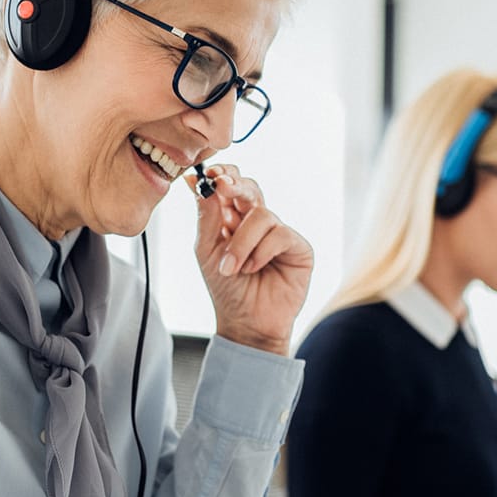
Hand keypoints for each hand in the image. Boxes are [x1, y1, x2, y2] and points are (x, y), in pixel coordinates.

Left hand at [188, 165, 312, 354]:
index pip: (231, 185)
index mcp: (234, 219)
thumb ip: (207, 217)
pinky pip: (280, 234)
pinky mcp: (298, 247)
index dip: (223, 175)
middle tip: (222, 186)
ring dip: (241, 241)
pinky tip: (253, 269)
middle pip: (250, 188)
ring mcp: (279, 233)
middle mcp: (258, 222)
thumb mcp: (207, 251)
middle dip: (234, 186)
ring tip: (232, 268)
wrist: (247, 322)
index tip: (209, 174)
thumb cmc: (227, 288)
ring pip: (261, 214)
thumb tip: (198, 183)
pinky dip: (261, 252)